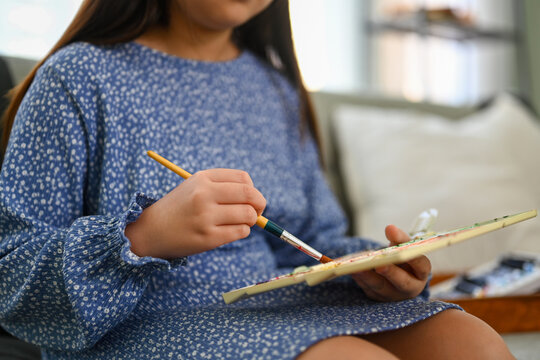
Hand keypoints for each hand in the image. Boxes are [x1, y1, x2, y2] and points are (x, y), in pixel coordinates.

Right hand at [125, 169, 265, 258]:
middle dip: (260, 204)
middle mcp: (204, 195)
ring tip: (240, 222)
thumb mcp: (196, 187)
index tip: (250, 198)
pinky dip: (242, 231)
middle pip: (250, 195)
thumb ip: (224, 187)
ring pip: (248, 215)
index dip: (253, 189)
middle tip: (257, 212)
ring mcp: (206, 217)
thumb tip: (257, 199)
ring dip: (251, 220)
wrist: (151, 231)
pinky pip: (241, 231)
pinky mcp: (208, 237)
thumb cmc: (180, 208)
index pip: (243, 178)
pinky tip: (230, 231)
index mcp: (202, 179)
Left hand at [351, 225, 430, 301]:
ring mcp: (393, 295)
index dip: (413, 259)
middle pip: (402, 282)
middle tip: (379, 265)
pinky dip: (359, 279)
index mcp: (421, 272)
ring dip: (368, 277)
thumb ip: (399, 237)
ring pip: (381, 287)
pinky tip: (351, 270)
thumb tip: (390, 228)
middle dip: (390, 273)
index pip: (421, 266)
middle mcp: (410, 287)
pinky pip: (368, 289)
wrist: (393, 272)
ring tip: (358, 267)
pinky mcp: (377, 297)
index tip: (402, 252)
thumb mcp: (404, 247)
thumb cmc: (401, 258)